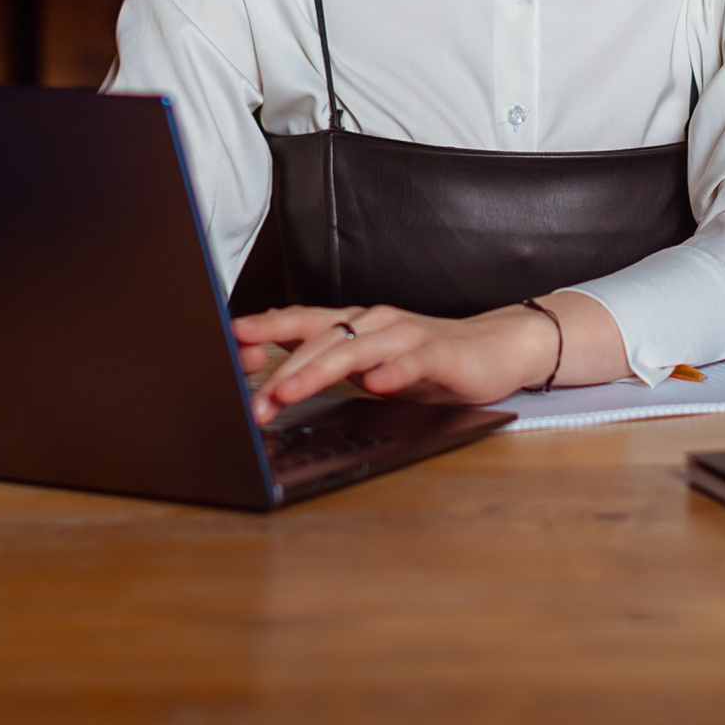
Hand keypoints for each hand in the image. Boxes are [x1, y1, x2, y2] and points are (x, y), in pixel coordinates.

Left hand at [233, 302, 559, 422]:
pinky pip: (413, 363)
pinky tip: (378, 386)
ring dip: (320, 372)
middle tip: (255, 402)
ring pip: (357, 351)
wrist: (496, 349)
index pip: (301, 322)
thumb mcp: (370, 365)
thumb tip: (272, 380)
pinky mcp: (441, 355)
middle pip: (321, 342)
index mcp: (354, 324)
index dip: (265, 329)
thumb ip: (329, 367)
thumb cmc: (426, 360)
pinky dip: (394, 374)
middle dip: (283, 372)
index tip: (228, 341)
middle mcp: (375, 322)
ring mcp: (408, 336)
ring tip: (292, 392)